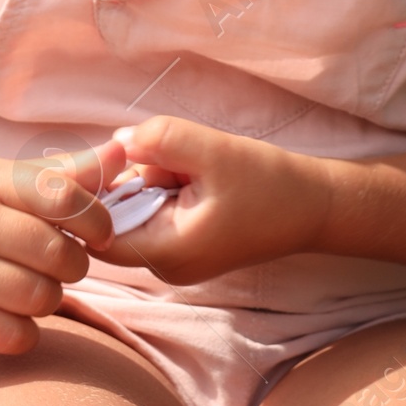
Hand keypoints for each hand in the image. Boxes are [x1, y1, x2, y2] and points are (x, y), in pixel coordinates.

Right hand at [0, 142, 126, 351]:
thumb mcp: (8, 182)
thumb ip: (66, 172)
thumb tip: (120, 149)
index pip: (63, 197)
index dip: (96, 221)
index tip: (99, 235)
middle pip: (57, 254)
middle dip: (74, 265)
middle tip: (62, 266)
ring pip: (40, 298)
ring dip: (50, 299)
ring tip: (33, 287)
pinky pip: (15, 334)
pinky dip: (25, 331)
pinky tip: (10, 314)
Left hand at [95, 117, 331, 286]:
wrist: (313, 206)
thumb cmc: (269, 183)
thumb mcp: (214, 150)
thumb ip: (160, 139)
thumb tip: (115, 140)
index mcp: (168, 251)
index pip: (96, 234)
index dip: (92, 194)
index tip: (113, 158)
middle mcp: (165, 266)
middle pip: (112, 220)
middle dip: (130, 181)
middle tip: (171, 161)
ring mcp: (174, 260)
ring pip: (134, 212)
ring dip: (151, 181)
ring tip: (193, 168)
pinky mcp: (184, 247)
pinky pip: (154, 213)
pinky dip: (165, 188)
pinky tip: (196, 178)